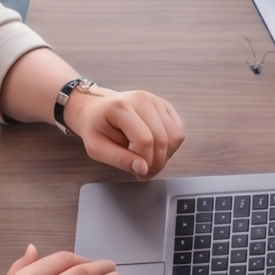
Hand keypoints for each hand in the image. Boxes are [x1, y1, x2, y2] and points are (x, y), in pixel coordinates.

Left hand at [64, 88, 184, 178]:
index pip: (144, 140)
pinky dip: (171, 146)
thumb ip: (119, 159)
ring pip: (176, 135)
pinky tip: (156, 149)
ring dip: (166, 155)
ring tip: (150, 160)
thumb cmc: (95, 128)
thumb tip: (143, 169)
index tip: (140, 175)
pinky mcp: (165, 106)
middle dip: (157, 162)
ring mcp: (156, 100)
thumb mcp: (97, 148)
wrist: (96, 110)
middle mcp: (142, 99)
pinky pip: (178, 130)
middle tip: (146, 173)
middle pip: (163, 138)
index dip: (146, 162)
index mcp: (121, 107)